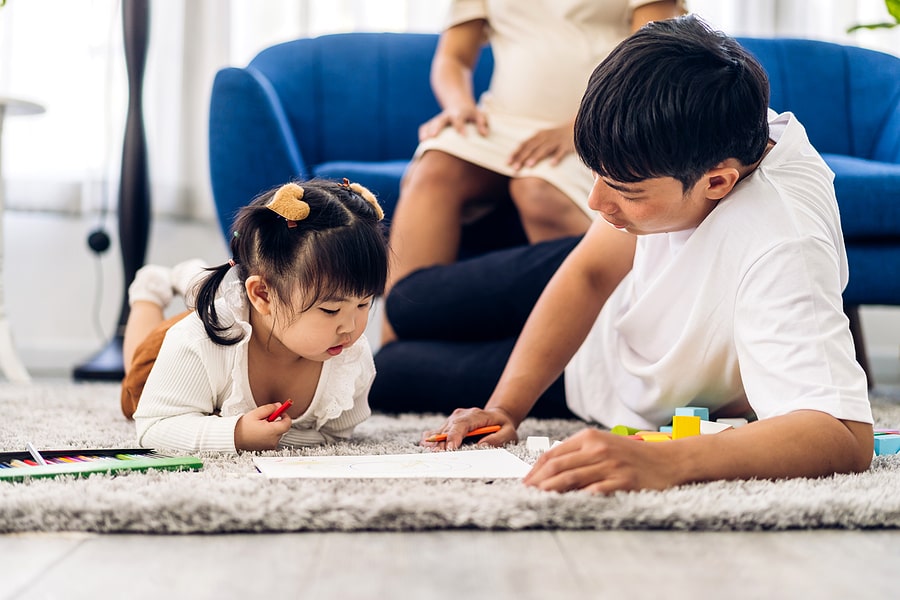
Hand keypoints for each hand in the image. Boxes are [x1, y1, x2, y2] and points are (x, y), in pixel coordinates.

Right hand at [234, 403, 292, 450]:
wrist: (233, 439)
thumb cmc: (242, 427)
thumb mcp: (256, 413)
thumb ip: (270, 408)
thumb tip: (279, 406)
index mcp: (272, 431)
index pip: (288, 423)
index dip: (285, 415)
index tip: (280, 411)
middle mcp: (273, 441)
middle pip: (282, 428)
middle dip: (276, 421)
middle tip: (265, 418)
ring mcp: (270, 446)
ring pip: (277, 434)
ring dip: (272, 428)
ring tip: (259, 426)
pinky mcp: (267, 449)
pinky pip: (272, 439)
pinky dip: (268, 435)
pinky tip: (259, 432)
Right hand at [418, 106, 488, 140]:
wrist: (458, 101)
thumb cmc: (471, 113)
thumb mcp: (479, 115)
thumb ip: (482, 123)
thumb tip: (485, 134)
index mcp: (459, 113)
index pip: (459, 119)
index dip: (460, 127)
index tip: (463, 136)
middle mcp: (447, 115)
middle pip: (441, 120)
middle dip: (437, 128)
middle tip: (433, 136)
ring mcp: (439, 118)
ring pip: (431, 123)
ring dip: (427, 131)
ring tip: (424, 141)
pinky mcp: (433, 122)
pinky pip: (425, 126)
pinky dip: (423, 133)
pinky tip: (422, 142)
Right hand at [421, 406, 516, 449]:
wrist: (496, 418)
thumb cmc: (502, 427)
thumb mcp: (509, 433)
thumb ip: (498, 439)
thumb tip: (482, 445)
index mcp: (475, 415)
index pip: (461, 424)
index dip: (453, 436)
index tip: (449, 449)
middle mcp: (461, 415)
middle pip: (447, 429)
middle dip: (441, 445)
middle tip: (440, 459)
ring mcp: (452, 420)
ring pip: (438, 432)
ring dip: (434, 445)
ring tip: (434, 458)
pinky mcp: (447, 425)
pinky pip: (434, 433)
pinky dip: (430, 442)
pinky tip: (429, 451)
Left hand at [508, 123, 574, 170]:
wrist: (577, 127)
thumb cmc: (557, 136)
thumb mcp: (543, 138)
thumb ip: (533, 146)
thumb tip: (519, 158)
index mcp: (538, 136)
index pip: (524, 144)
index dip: (515, 153)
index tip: (507, 162)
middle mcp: (545, 137)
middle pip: (532, 147)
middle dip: (522, 157)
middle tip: (515, 168)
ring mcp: (556, 141)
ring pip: (544, 149)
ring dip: (536, 157)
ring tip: (529, 165)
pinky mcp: (566, 145)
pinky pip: (561, 151)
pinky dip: (556, 157)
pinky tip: (552, 164)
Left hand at [523, 428, 680, 493]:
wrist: (668, 460)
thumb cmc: (631, 455)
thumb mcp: (603, 444)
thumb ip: (578, 452)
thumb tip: (547, 469)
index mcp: (589, 438)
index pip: (552, 454)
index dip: (535, 470)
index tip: (524, 483)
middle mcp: (598, 449)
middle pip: (557, 467)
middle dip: (537, 482)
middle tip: (525, 495)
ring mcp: (611, 466)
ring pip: (570, 479)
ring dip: (550, 491)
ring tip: (537, 501)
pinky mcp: (623, 482)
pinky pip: (594, 492)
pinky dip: (577, 499)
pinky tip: (565, 506)